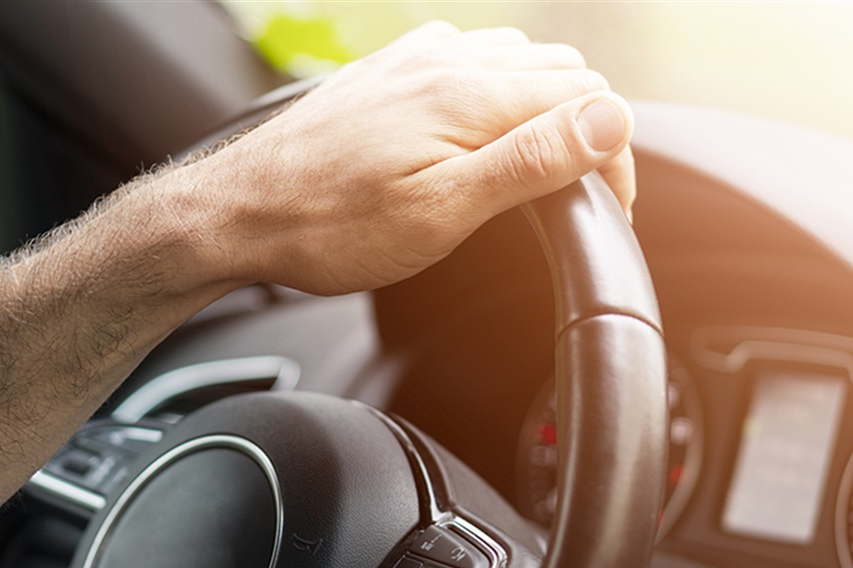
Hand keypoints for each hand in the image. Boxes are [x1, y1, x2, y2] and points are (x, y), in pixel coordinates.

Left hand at [167, 21, 635, 295]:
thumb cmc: (329, 226)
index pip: (590, 99)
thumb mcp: (441, 211)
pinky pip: (468, 58)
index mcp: (470, 95)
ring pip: (518, 60)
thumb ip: (530, 160)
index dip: (613, 156)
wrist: (239, 212)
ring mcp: (414, 59)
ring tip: (531, 169)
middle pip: (562, 72)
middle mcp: (446, 61)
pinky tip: (476, 131)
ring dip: (544, 107)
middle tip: (573, 195)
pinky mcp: (388, 71)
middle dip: (586, 129)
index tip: (607, 207)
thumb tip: (609, 119)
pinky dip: (496, 90)